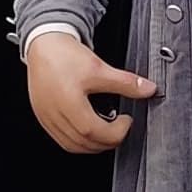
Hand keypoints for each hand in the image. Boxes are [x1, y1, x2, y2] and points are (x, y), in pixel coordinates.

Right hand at [24, 27, 153, 154]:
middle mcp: (54, 115)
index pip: (94, 132)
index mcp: (69, 103)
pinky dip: (79, 141)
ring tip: (107, 131)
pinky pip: (62, 140)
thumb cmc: (65, 56)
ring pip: (72, 146)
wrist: (44, 46)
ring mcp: (46, 118)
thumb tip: (149, 90)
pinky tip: (89, 130)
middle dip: (107, 141)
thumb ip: (126, 83)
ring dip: (93, 145)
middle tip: (120, 128)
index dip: (116, 132)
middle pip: (84, 143)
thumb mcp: (100, 68)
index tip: (126, 121)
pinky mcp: (43, 118)